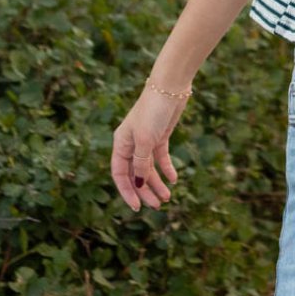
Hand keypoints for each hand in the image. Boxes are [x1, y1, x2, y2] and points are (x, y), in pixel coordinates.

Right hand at [111, 85, 187, 211]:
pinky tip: (174, 179)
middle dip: (145, 191)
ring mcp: (146, 140)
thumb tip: (140, 184)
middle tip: (158, 206)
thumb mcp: (145, 140)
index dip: (127, 191)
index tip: (137, 207)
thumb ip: (141, 163)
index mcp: (121, 144)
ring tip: (168, 197)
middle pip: (136, 174)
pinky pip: (161, 158)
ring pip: (149, 168)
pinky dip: (167, 169)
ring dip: (158, 183)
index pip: (120, 174)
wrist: (170, 88)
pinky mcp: (160, 136)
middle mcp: (131, 144)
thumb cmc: (153, 111)